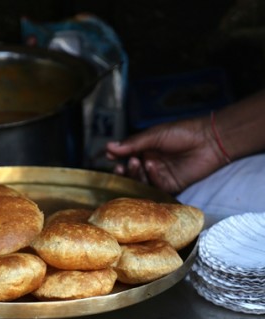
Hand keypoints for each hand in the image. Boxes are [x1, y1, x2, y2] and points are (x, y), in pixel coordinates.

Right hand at [105, 115, 225, 195]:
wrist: (209, 141)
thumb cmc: (182, 132)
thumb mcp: (154, 135)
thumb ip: (132, 144)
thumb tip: (108, 147)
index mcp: (146, 149)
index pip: (127, 156)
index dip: (117, 158)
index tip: (108, 158)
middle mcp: (151, 163)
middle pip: (132, 172)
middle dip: (125, 170)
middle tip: (120, 167)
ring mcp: (161, 175)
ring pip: (142, 181)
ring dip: (136, 174)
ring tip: (135, 164)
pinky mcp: (172, 185)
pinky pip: (156, 186)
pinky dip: (152, 177)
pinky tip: (152, 166)